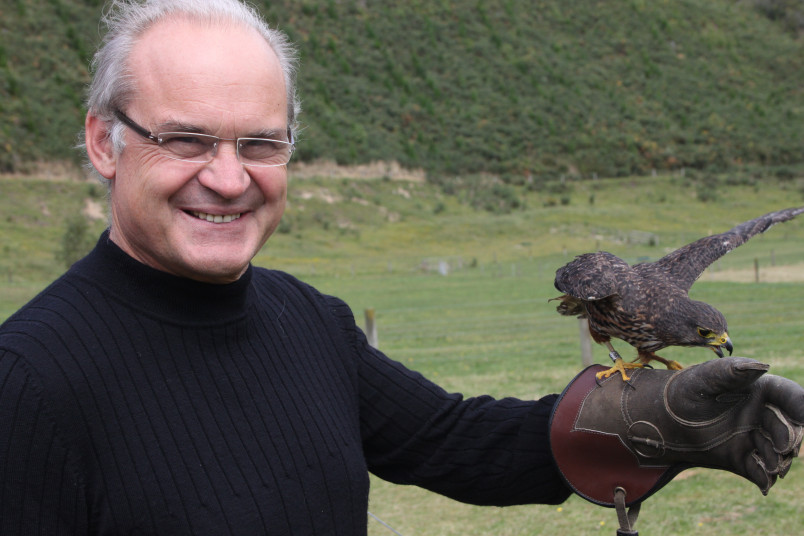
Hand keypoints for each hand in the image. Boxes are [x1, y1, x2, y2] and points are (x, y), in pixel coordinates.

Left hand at [550, 357, 803, 505]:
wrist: (666, 416)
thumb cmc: (687, 389)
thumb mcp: (706, 377)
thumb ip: (733, 371)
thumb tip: (762, 366)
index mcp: (761, 390)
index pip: (790, 397)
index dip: (800, 406)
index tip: (803, 414)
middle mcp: (764, 415)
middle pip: (790, 428)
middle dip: (789, 438)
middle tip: (781, 447)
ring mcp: (755, 438)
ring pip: (779, 452)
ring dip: (780, 460)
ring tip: (772, 465)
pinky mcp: (743, 459)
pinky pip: (761, 471)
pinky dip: (765, 477)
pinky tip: (763, 482)